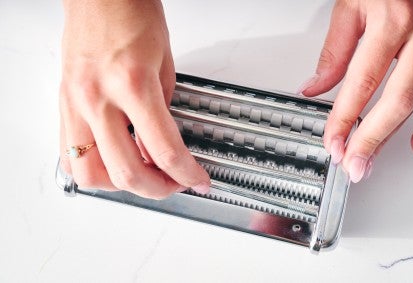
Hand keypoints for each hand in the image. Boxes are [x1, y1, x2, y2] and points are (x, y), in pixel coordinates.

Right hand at [59, 0, 209, 198]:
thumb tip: (160, 144)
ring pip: (91, 174)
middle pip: (127, 172)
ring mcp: (76, 103)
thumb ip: (163, 109)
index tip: (197, 180)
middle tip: (174, 184)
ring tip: (143, 176)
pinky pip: (69, 155)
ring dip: (122, 185)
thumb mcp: (165, 62)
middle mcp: (98, 98)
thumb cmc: (131, 13)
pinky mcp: (64, 104)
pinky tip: (112, 162)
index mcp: (132, 84)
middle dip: (159, 189)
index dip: (187, 174)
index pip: (164, 149)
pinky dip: (94, 169)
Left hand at [299, 0, 412, 181]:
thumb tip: (314, 87)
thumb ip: (335, 50)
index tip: (332, 142)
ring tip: (371, 160)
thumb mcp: (353, 5)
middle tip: (352, 164)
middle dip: (370, 139)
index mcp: (394, 20)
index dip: (344, 118)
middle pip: (395, 100)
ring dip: (393, 137)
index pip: (362, 82)